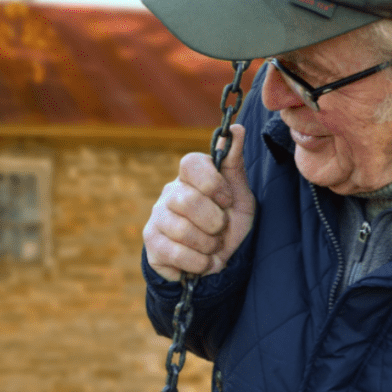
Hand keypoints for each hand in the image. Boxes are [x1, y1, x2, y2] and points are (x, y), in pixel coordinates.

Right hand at [143, 124, 254, 281]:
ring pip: (182, 230)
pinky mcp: (151, 243)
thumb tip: (236, 129)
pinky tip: (203, 262)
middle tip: (220, 230)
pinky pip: (175, 253)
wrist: (217, 263)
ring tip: (212, 247)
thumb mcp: (240, 196)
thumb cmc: (228, 225)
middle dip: (214, 223)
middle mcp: (170, 193)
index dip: (213, 184)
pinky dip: (198, 263)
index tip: (227, 201)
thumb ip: (235, 165)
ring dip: (208, 245)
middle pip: (188, 200)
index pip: (190, 163)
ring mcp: (157, 217)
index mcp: (191, 177)